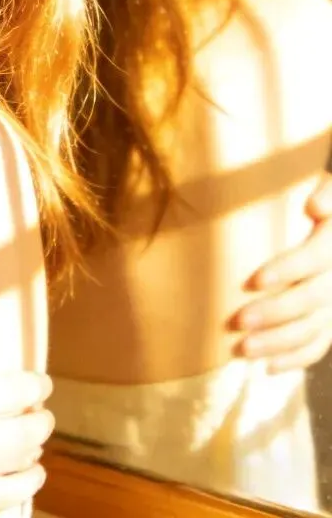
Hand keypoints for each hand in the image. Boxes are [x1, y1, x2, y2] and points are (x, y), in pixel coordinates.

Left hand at [232, 172, 331, 371]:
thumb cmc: (322, 203)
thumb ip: (328, 193)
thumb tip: (315, 206)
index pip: (315, 259)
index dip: (287, 270)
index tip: (254, 281)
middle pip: (310, 301)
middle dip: (275, 314)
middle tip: (238, 322)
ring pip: (313, 329)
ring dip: (279, 344)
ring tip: (243, 351)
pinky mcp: (331, 319)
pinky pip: (319, 345)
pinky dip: (295, 359)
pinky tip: (268, 368)